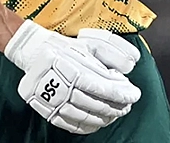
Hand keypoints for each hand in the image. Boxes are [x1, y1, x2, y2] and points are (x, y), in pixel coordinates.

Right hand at [4, 20, 141, 134]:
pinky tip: (98, 123)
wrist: (35, 53)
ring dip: (103, 118)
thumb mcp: (91, 44)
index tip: (134, 95)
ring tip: (116, 114)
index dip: (120, 93)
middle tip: (127, 106)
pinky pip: (69, 123)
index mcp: (70, 66)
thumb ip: (111, 54)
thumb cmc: (67, 48)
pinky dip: (86, 125)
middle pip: (93, 102)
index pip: (101, 86)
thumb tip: (128, 69)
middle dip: (115, 107)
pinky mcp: (45, 110)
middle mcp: (58, 85)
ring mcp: (50, 100)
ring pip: (82, 115)